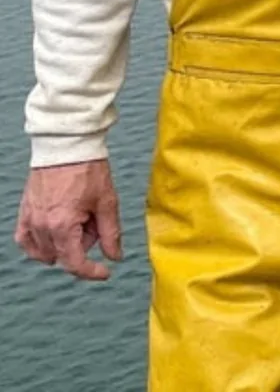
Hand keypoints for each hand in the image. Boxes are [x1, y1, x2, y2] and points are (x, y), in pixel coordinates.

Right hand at [13, 159, 122, 280]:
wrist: (67, 147)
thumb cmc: (88, 170)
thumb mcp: (107, 202)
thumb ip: (110, 233)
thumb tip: (115, 256)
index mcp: (62, 226)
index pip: (74, 263)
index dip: (92, 272)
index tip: (105, 272)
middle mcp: (41, 227)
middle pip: (64, 254)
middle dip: (83, 244)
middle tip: (95, 221)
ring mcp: (29, 220)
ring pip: (46, 250)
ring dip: (65, 243)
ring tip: (80, 218)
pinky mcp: (24, 213)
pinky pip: (26, 240)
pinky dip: (40, 243)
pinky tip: (56, 233)